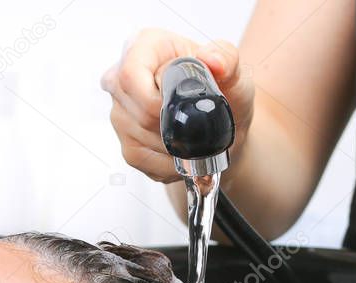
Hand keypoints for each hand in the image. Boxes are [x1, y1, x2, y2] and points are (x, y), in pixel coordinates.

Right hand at [99, 28, 254, 182]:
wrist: (226, 126)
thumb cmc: (225, 91)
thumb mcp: (234, 70)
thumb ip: (227, 58)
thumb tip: (211, 59)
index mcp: (145, 47)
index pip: (130, 74)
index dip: (155, 97)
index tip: (183, 104)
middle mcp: (123, 79)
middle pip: (138, 111)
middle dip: (173, 123)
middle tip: (200, 122)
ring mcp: (121, 113)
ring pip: (141, 137)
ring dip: (175, 144)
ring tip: (194, 136)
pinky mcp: (126, 145)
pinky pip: (143, 160)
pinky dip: (169, 162)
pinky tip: (185, 150)